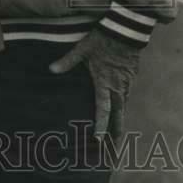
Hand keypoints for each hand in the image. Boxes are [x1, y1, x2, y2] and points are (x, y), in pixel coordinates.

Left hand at [49, 27, 140, 141]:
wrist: (125, 30)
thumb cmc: (102, 40)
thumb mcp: (83, 49)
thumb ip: (68, 61)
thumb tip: (52, 69)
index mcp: (105, 83)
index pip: (103, 109)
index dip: (101, 125)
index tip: (98, 139)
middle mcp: (118, 87)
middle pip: (118, 116)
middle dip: (116, 135)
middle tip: (113, 151)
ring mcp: (127, 84)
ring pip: (124, 108)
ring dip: (121, 124)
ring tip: (116, 138)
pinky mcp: (131, 78)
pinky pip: (127, 97)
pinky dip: (123, 109)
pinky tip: (121, 114)